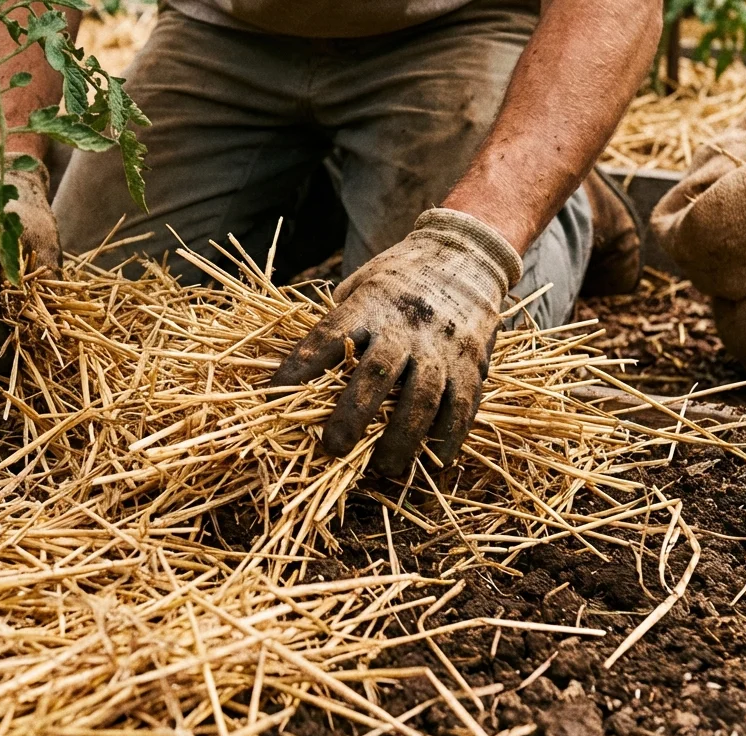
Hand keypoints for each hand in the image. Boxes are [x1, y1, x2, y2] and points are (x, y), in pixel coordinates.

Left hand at [271, 208, 521, 476]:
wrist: (468, 254)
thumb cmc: (403, 274)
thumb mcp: (364, 282)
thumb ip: (340, 321)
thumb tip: (302, 364)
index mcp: (372, 304)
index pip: (328, 337)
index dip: (300, 366)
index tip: (273, 394)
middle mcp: (407, 327)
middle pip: (376, 375)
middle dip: (352, 416)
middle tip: (332, 448)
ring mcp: (443, 348)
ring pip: (422, 400)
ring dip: (402, 440)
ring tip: (384, 470)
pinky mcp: (472, 365)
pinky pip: (462, 407)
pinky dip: (447, 439)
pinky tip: (432, 463)